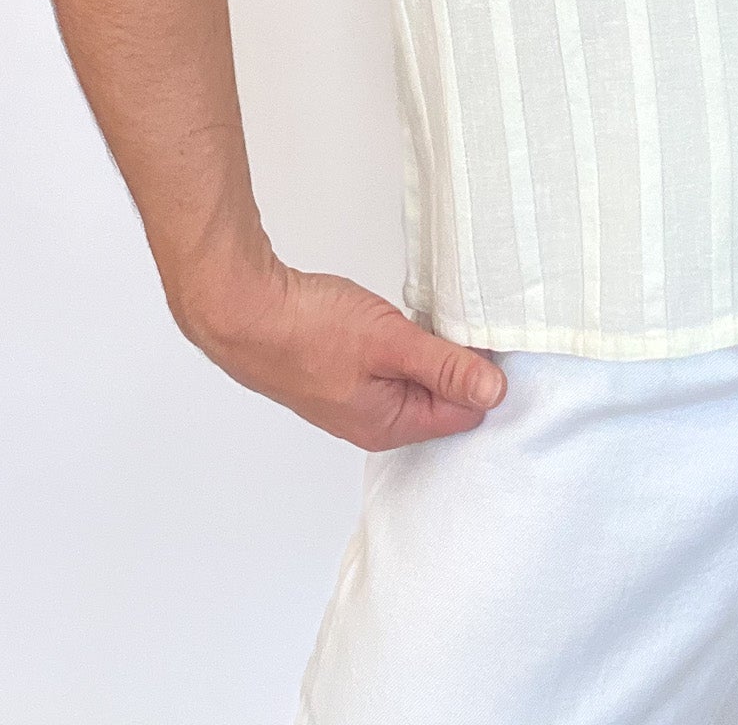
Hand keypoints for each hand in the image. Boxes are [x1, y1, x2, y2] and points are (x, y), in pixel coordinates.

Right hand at [180, 256, 507, 448]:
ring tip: (417, 318)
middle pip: (440, 398)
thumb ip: (445, 367)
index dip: (479, 373)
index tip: (479, 336)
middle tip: (449, 322)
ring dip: (423, 349)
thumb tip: (495, 392)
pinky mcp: (338, 375)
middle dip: (452, 362)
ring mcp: (352, 400)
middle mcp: (372, 423)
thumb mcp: (390, 343)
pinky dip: (397, 344)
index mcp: (390, 426)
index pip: (465, 412)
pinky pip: (388, 366)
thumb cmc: (306, 330)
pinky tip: (389, 321)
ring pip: (413, 379)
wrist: (243, 311)